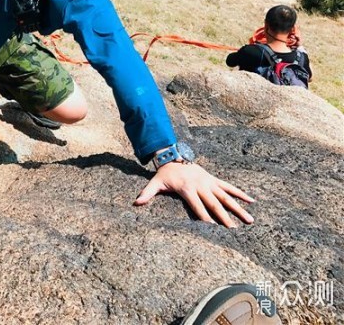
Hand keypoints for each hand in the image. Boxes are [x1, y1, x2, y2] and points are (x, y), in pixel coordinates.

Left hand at [133, 162, 254, 227]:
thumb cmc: (164, 174)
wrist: (174, 156)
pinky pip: (229, 186)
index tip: (213, 229)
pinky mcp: (213, 179)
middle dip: (224, 217)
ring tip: (250, 220)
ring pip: (226, 196)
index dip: (205, 217)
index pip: (197, 206)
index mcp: (187, 189)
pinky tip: (252, 201)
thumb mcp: (155, 183)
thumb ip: (147, 193)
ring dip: (238, 208)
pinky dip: (240, 193)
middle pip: (214, 204)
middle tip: (234, 230)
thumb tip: (136, 203)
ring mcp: (209, 182)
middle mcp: (201, 186)